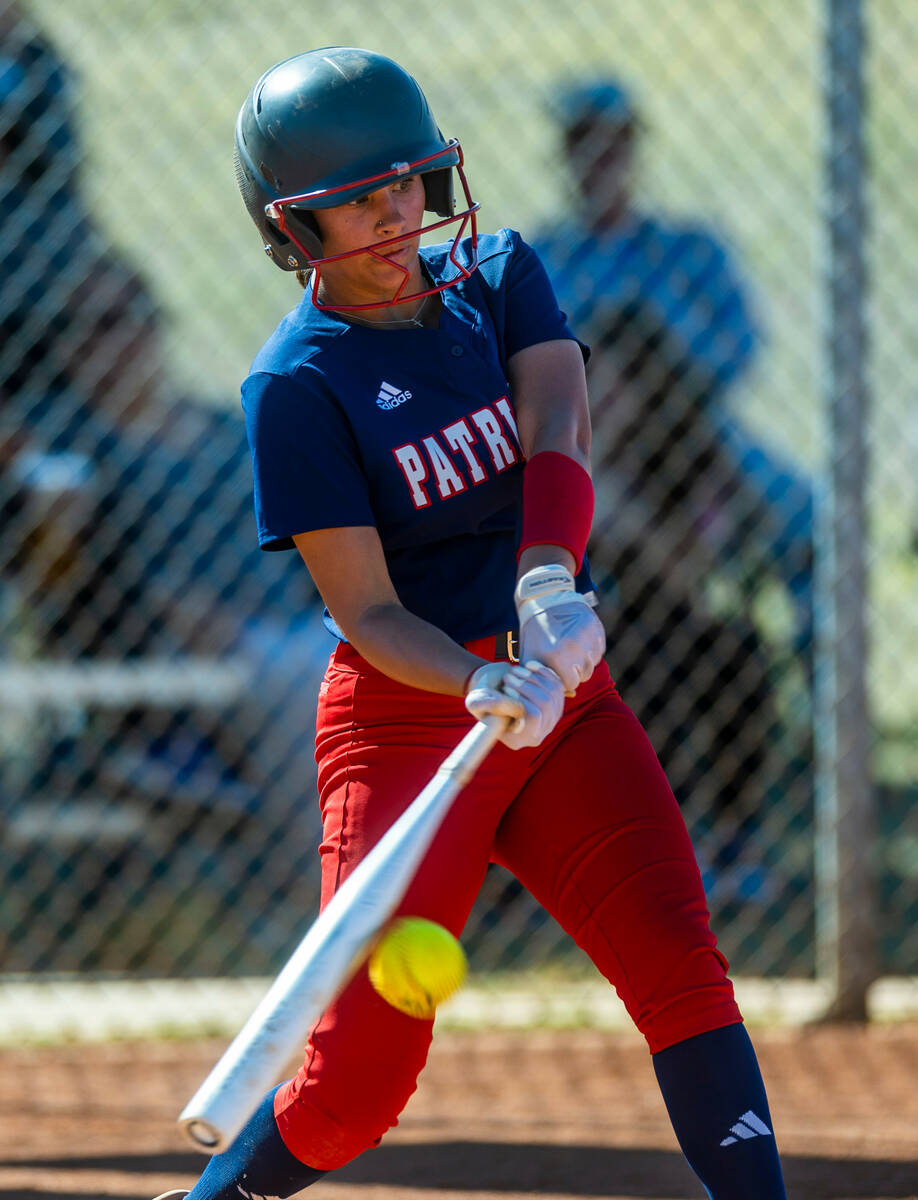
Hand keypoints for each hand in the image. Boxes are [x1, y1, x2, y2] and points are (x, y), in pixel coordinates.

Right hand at [464, 660, 564, 749]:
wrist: (492, 687)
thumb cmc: (481, 698)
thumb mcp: (475, 702)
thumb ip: (485, 704)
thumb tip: (510, 704)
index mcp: (519, 739)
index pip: (534, 718)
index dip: (520, 699)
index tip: (504, 690)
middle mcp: (539, 732)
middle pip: (546, 704)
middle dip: (525, 685)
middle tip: (507, 677)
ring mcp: (550, 718)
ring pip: (552, 692)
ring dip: (531, 677)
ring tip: (514, 672)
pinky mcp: (556, 702)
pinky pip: (557, 684)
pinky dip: (542, 672)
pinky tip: (528, 667)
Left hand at [515, 564, 605, 693]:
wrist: (545, 600)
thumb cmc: (535, 633)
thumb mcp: (529, 656)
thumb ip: (540, 680)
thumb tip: (569, 695)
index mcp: (556, 656)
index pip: (571, 683)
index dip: (564, 679)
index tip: (557, 670)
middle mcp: (574, 647)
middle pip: (584, 674)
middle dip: (575, 671)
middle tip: (564, 660)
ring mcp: (588, 636)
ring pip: (593, 662)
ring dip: (584, 660)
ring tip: (570, 649)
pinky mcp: (596, 627)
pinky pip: (599, 649)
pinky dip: (591, 648)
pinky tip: (578, 640)